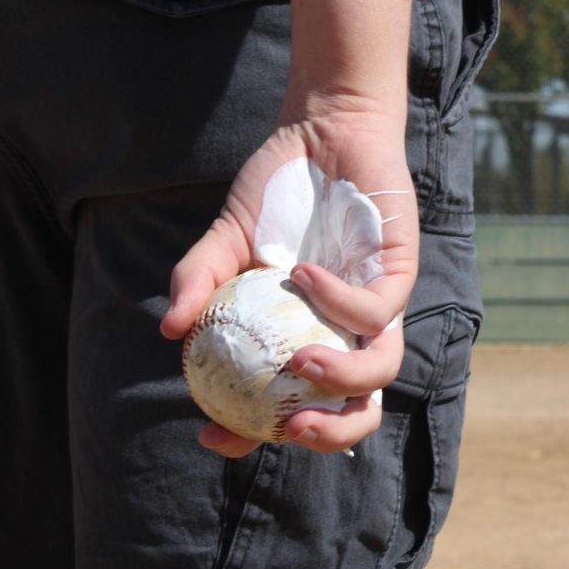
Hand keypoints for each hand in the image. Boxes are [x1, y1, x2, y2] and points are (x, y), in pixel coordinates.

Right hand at [160, 96, 418, 455]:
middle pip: (354, 410)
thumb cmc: (279, 190)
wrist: (324, 132)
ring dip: (343, 380)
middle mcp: (343, 332)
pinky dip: (337, 301)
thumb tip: (169, 329)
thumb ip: (200, 277)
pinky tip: (300, 274)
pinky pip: (378, 309)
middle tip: (284, 426)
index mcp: (304, 335)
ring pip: (381, 370)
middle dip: (328, 436)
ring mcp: (374, 307)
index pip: (287, 404)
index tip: (213, 435)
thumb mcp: (228, 234)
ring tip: (299, 362)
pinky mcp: (398, 274)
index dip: (254, 434)